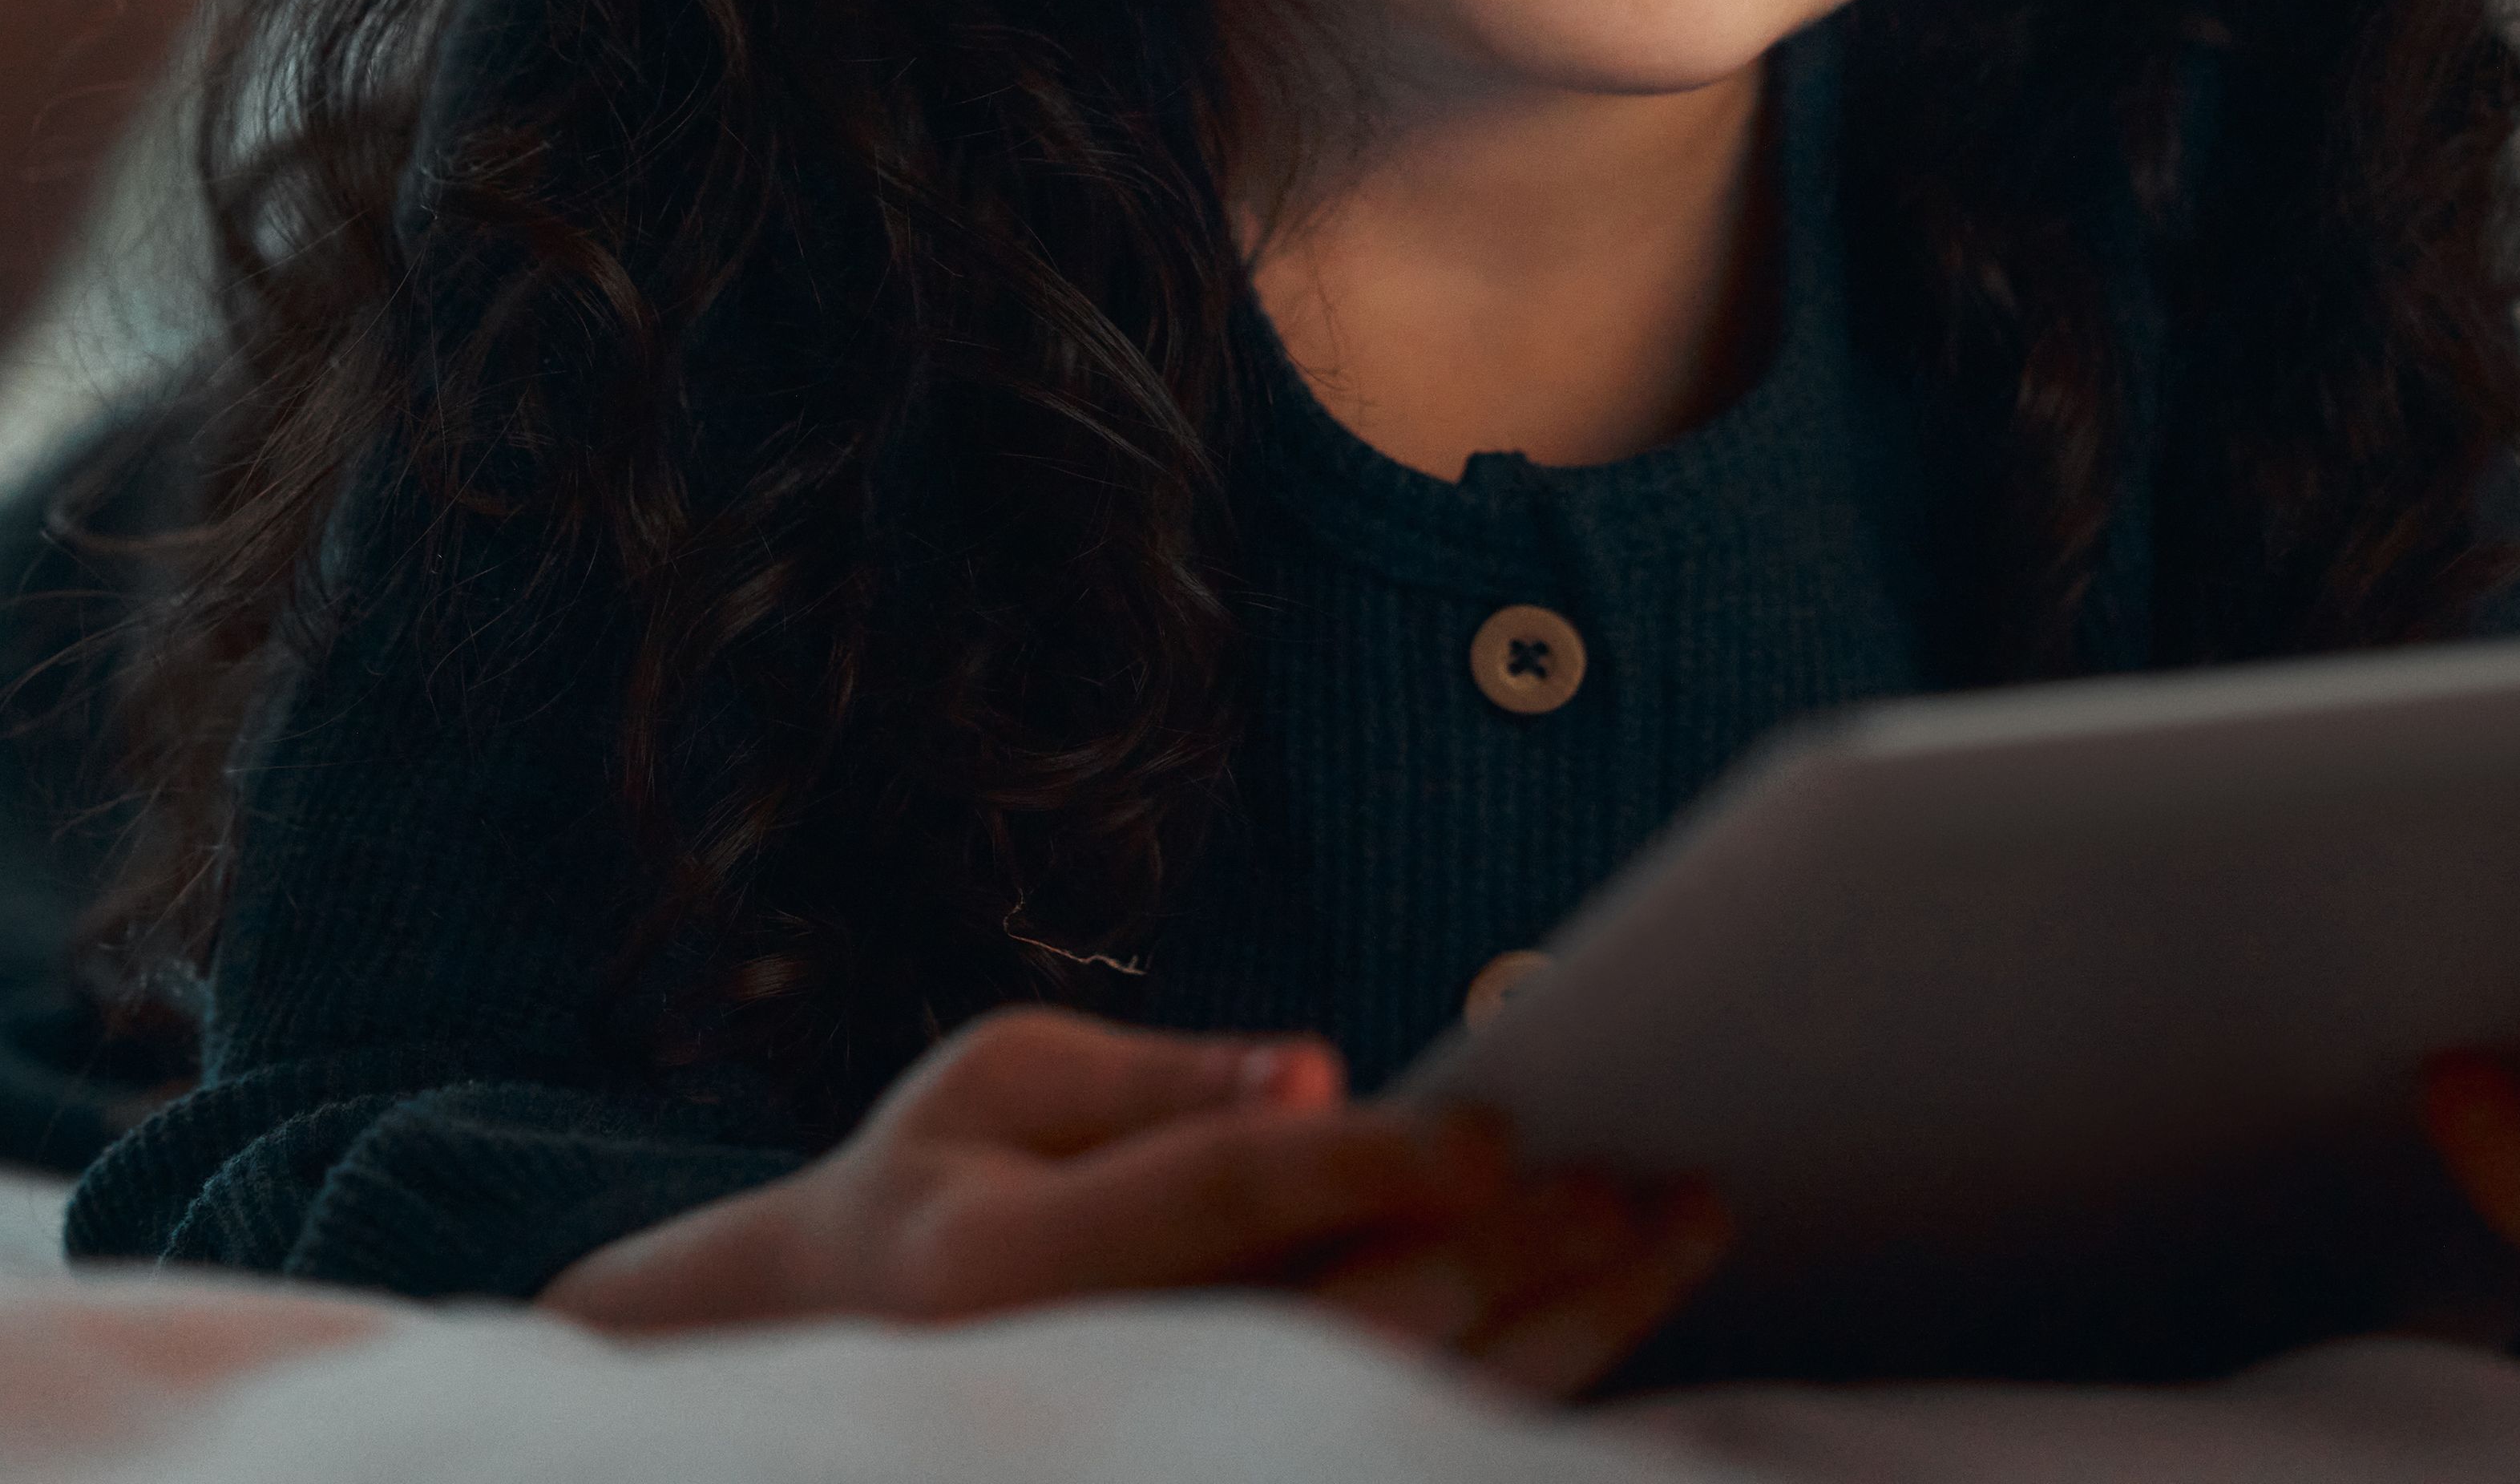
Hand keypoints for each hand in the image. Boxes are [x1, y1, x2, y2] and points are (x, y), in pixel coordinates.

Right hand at [542, 1007, 1726, 1397]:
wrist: (837, 1348)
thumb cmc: (932, 1181)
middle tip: (1648, 1175)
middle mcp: (1090, 1375)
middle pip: (1347, 1319)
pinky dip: (1532, 1381)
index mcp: (1008, 1261)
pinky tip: (1624, 1309)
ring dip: (1565, 1319)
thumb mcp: (997, 1078)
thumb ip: (1156, 1079)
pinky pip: (1400, 1435)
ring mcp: (1167, 1439)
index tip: (1489, 1122)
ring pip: (1400, 1399)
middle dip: (1516, 1250)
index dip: (1366, 1162)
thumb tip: (1317, 1074)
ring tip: (1682, 1225)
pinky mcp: (1232, 1457)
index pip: (1224, 1203)